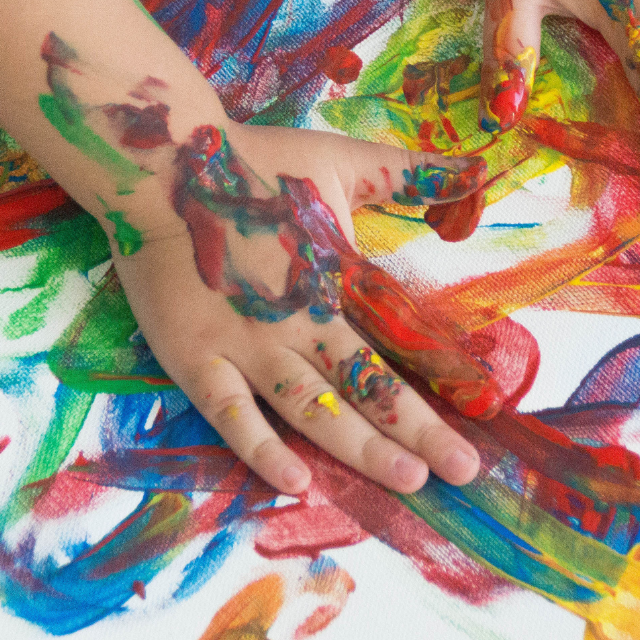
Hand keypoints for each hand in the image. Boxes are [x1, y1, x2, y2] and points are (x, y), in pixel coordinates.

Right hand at [40, 34, 494, 494]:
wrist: (160, 168)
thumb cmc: (253, 164)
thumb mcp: (341, 158)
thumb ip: (409, 172)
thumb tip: (477, 167)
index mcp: (334, 278)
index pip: (397, 343)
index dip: (438, 384)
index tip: (478, 421)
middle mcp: (297, 322)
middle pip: (366, 387)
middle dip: (417, 433)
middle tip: (462, 471)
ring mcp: (245, 345)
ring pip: (311, 408)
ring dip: (360, 447)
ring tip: (406, 480)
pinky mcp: (195, 357)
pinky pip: (230, 413)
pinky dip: (260, 449)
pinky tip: (294, 481)